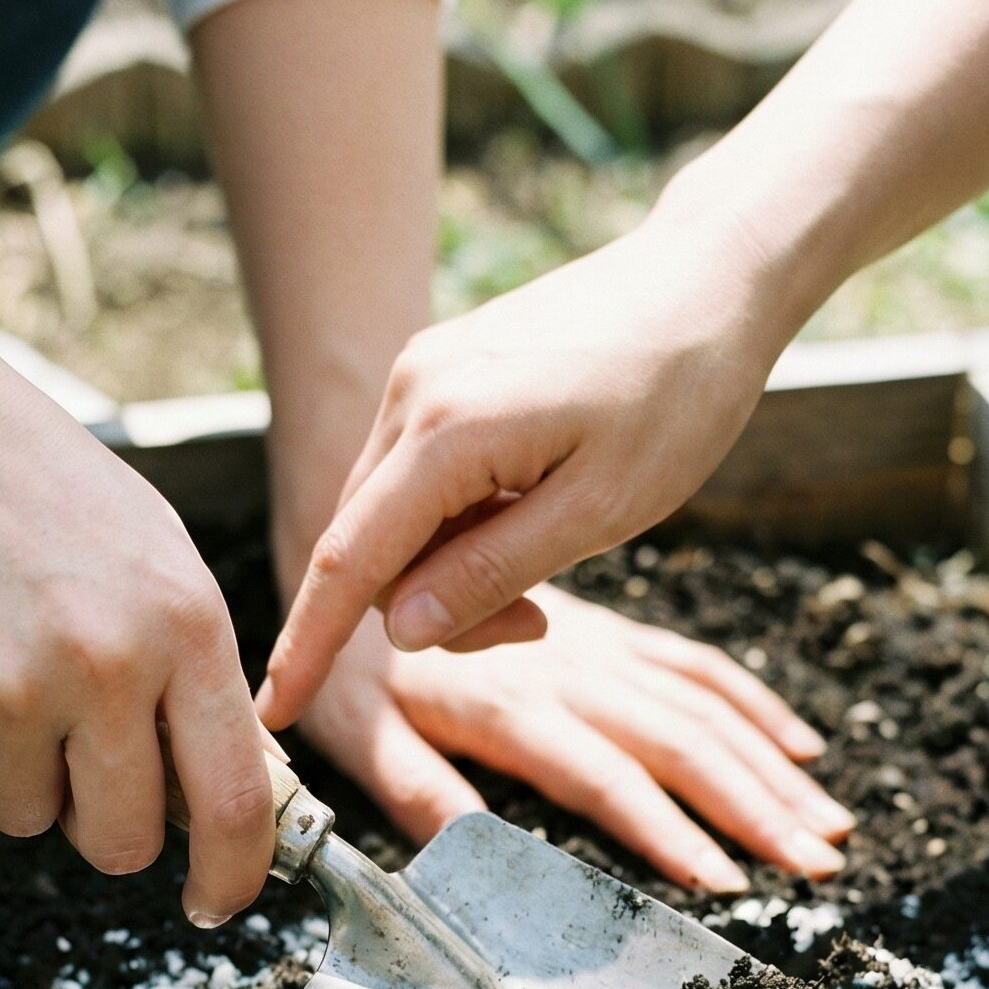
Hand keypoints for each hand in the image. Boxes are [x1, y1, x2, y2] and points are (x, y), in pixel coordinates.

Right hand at [0, 330, 272, 921]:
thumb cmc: (53, 497)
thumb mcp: (165, 568)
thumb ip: (203, 684)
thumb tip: (240, 805)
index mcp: (185, 629)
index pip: (234, 803)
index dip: (233, 876)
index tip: (218, 902)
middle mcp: (102, 665)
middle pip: (122, 843)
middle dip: (110, 830)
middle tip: (88, 766)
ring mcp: (4, 687)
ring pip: (27, 820)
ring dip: (23, 776)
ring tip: (11, 674)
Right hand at [257, 216, 781, 727]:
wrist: (711, 277)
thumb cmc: (677, 392)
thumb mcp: (599, 511)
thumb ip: (491, 572)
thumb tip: (401, 632)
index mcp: (446, 430)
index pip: (351, 562)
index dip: (310, 646)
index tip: (277, 712)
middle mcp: (411, 392)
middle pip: (369, 547)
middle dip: (430, 608)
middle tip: (537, 621)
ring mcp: (423, 373)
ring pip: (393, 516)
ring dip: (450, 565)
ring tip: (548, 557)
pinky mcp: (443, 369)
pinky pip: (419, 475)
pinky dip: (459, 520)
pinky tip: (532, 507)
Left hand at [297, 586, 850, 891]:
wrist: (368, 554)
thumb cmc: (354, 667)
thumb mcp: (362, 734)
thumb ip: (415, 789)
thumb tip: (460, 853)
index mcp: (512, 709)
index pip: (607, 779)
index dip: (668, 834)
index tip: (725, 882)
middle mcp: (571, 676)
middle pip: (683, 745)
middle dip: (758, 810)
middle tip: (818, 866)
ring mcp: (600, 652)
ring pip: (706, 709)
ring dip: (774, 770)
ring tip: (831, 827)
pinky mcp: (613, 637)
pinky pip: (697, 668)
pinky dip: (755, 707)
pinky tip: (803, 748)